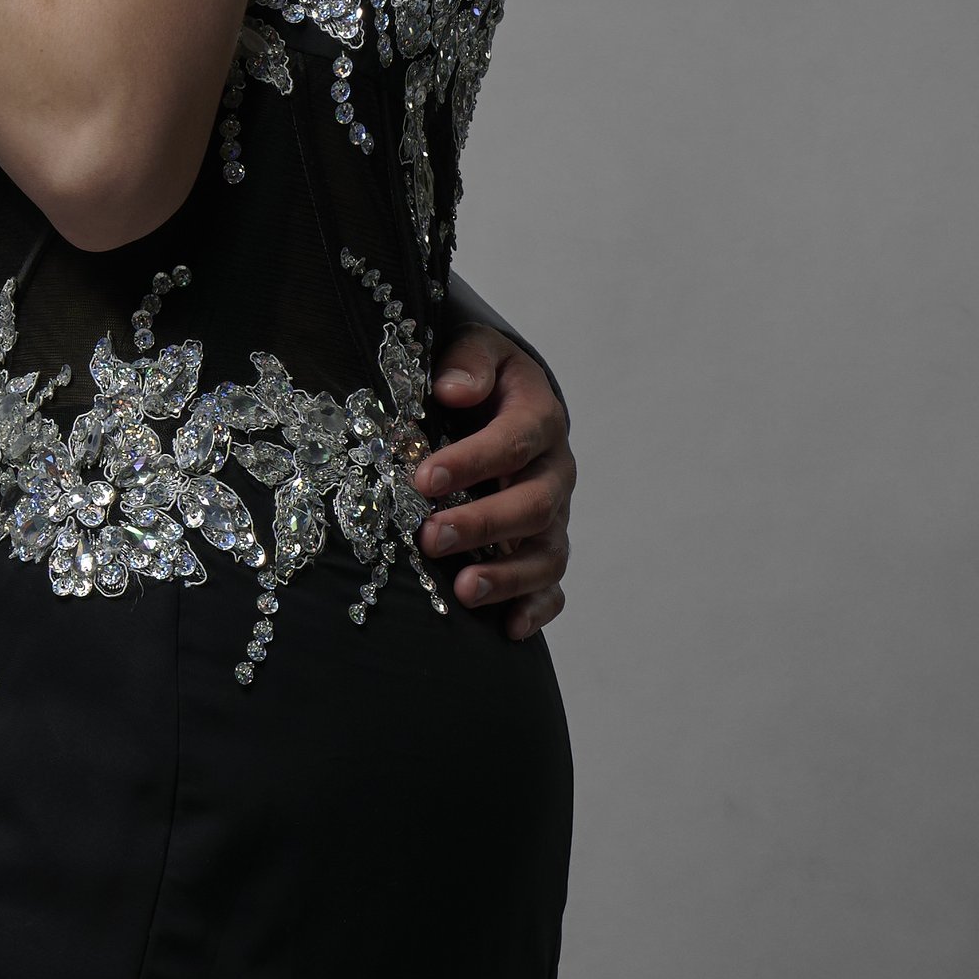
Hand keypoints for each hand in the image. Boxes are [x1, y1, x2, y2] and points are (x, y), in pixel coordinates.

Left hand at [415, 331, 574, 639]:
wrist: (505, 398)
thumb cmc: (481, 377)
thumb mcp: (476, 349)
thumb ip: (469, 362)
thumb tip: (452, 388)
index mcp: (539, 418)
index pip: (515, 440)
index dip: (473, 462)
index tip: (424, 479)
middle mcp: (554, 472)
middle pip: (534, 504)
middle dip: (483, 525)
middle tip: (430, 537)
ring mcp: (553, 515)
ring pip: (547, 553)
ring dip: (508, 577)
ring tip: (464, 591)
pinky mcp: (544, 548)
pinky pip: (553, 587)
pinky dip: (537, 609)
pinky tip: (509, 629)